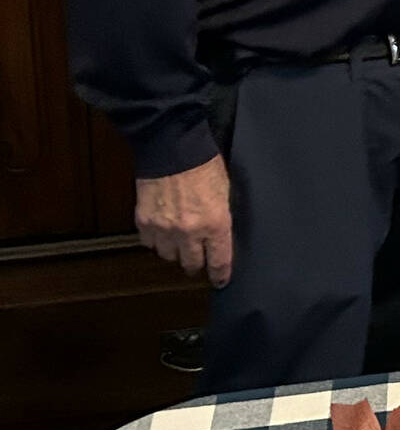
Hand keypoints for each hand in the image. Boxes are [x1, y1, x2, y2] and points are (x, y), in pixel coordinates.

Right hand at [135, 156, 233, 285]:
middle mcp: (189, 232)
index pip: (219, 261)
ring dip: (175, 252)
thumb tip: (221, 234)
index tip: (220, 281)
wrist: (171, 148)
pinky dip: (156, 241)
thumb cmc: (204, 165)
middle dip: (196, 264)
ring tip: (180, 243)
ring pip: (168, 256)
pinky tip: (163, 232)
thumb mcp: (225, 192)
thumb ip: (222, 217)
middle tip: (198, 260)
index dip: (220, 274)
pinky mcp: (144, 222)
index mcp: (216, 223)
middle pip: (191, 264)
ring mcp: (164, 229)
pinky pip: (150, 243)